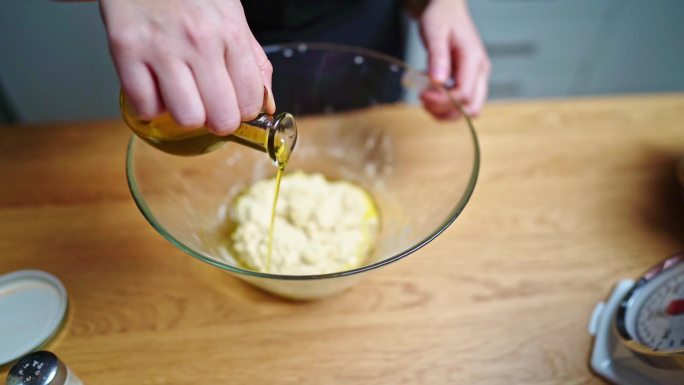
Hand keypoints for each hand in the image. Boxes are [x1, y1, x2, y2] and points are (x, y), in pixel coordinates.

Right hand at [99, 0, 274, 134]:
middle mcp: (199, 40)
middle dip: (217, 119)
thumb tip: (267, 106)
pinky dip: (150, 106)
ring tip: (180, 93)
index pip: (250, 102)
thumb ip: (253, 61)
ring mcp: (161, 47)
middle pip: (221, 118)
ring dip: (184, 114)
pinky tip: (155, 86)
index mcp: (230, 31)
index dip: (242, 110)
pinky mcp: (125, 50)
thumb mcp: (231, 15)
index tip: (232, 102)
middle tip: (208, 103)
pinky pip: (145, 107)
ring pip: (187, 118)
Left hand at [419, 0, 489, 117]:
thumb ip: (437, 57)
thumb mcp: (435, 34)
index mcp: (474, 59)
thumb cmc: (441, 17)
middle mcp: (481, 71)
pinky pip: (462, 103)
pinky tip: (430, 92)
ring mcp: (477, 77)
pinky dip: (445, 105)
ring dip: (445, 111)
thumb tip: (438, 81)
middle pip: (471, 107)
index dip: (442, 100)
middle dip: (446, 111)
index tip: (422, 95)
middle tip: (424, 99)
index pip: (464, 93)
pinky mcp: (470, 80)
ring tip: (425, 96)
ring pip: (468, 109)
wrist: (448, 9)